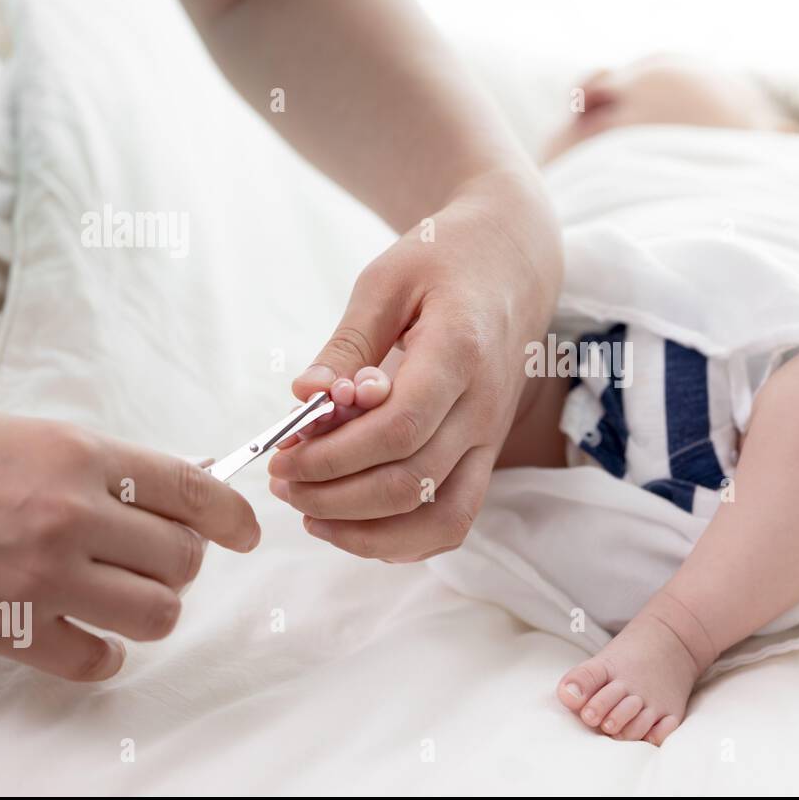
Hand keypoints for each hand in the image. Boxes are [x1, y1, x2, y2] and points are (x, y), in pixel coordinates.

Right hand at [0, 404, 260, 679]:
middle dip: (180, 559)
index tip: (244, 533)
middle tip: (155, 555)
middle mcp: (72, 516)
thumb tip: (187, 496)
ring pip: (157, 612)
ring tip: (128, 593)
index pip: (193, 493)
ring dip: (154, 606)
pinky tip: (94, 637)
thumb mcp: (48, 441)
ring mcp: (43, 575)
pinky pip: (94, 660)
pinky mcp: (11, 625)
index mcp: (85, 460)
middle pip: (182, 557)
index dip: (232, 518)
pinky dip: (105, 655)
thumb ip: (117, 471)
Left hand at [267, 170, 561, 560]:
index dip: (334, 455)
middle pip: (412, 482)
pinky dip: (404, 539)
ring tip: (312, 514)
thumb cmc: (446, 260)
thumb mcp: (387, 280)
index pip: (399, 429)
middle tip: (283, 483)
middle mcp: (485, 406)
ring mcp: (492, 436)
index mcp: (460, 351)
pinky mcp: (489, 453)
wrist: (515, 263)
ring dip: (369, 532)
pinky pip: (455, 519)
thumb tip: (304, 399)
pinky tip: (354, 524)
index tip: (283, 455)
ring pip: (442, 518)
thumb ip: (348, 344)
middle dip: (335, 496)